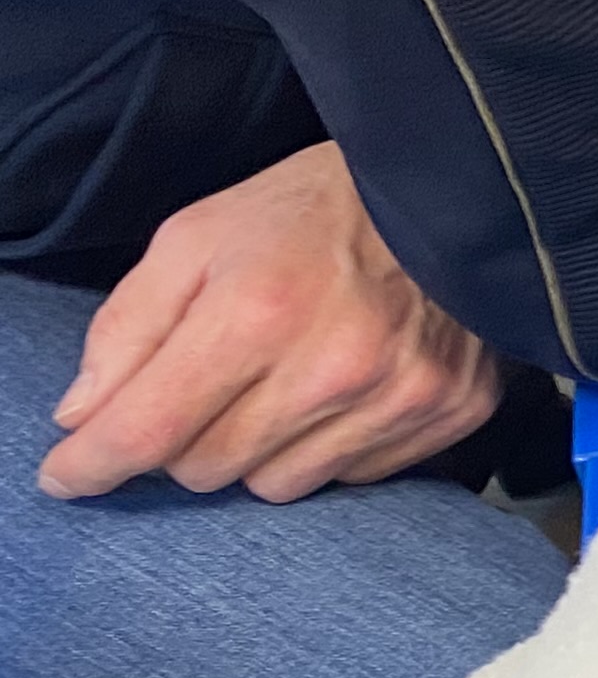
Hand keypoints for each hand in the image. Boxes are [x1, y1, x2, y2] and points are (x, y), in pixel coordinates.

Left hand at [38, 144, 501, 503]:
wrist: (450, 192)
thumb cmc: (309, 211)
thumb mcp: (194, 238)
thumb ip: (127, 326)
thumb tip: (82, 417)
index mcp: (257, 311)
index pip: (149, 430)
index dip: (91, 464)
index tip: (66, 475)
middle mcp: (333, 367)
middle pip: (205, 469)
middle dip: (180, 441)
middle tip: (200, 392)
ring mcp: (399, 396)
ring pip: (275, 485)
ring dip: (254, 451)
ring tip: (276, 388)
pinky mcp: (448, 412)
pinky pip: (349, 478)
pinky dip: (324, 448)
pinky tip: (338, 393)